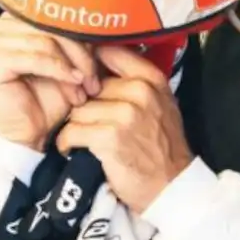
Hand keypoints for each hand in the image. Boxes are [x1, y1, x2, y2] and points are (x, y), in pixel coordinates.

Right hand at [0, 14, 98, 151]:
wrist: (28, 134)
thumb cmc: (46, 99)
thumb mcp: (67, 62)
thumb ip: (76, 38)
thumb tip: (100, 22)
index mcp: (13, 18)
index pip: (55, 12)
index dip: (82, 34)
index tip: (102, 59)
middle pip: (51, 25)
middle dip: (79, 53)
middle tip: (94, 79)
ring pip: (46, 41)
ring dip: (71, 66)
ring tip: (83, 88)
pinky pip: (35, 57)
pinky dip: (59, 70)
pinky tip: (72, 82)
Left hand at [56, 45, 192, 213]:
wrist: (172, 187)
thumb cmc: (162, 147)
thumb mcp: (160, 105)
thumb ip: (135, 82)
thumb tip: (98, 62)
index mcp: (152, 79)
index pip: (109, 52)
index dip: (90, 64)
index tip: (85, 81)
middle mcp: (140, 91)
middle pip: (88, 87)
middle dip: (84, 106)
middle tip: (87, 124)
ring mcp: (125, 114)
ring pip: (78, 110)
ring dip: (74, 126)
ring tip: (82, 139)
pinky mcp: (109, 137)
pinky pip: (72, 131)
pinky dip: (67, 143)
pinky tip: (73, 150)